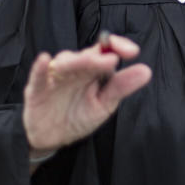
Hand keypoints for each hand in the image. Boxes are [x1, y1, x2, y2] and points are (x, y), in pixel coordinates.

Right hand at [22, 34, 151, 153]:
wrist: (52, 138)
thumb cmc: (78, 116)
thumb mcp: (104, 104)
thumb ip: (121, 87)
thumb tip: (147, 71)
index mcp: (93, 69)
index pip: (105, 50)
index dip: (118, 46)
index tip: (133, 52)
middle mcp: (75, 68)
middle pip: (86, 57)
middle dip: (98, 57)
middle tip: (111, 60)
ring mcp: (55, 77)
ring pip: (64, 63)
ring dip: (76, 61)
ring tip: (88, 61)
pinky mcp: (37, 90)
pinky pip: (38, 76)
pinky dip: (40, 68)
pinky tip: (45, 60)